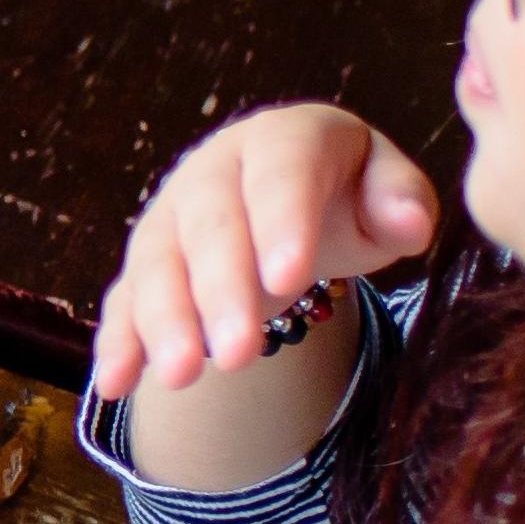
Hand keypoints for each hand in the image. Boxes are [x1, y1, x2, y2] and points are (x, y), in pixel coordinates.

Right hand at [87, 102, 439, 405]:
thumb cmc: (345, 193)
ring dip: (164, 321)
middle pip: (210, 226)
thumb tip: (408, 222)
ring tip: (180, 376)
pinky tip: (116, 382)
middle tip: (238, 352)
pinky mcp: (148, 263)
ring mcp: (172, 217)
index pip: (280, 174)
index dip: (281, 223)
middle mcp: (214, 172)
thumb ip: (401, 199)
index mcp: (282, 141)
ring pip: (158, 264)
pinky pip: (125, 300)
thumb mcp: (385, 188)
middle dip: (220, 290)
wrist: (286, 191)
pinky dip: (117, 341)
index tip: (287, 278)